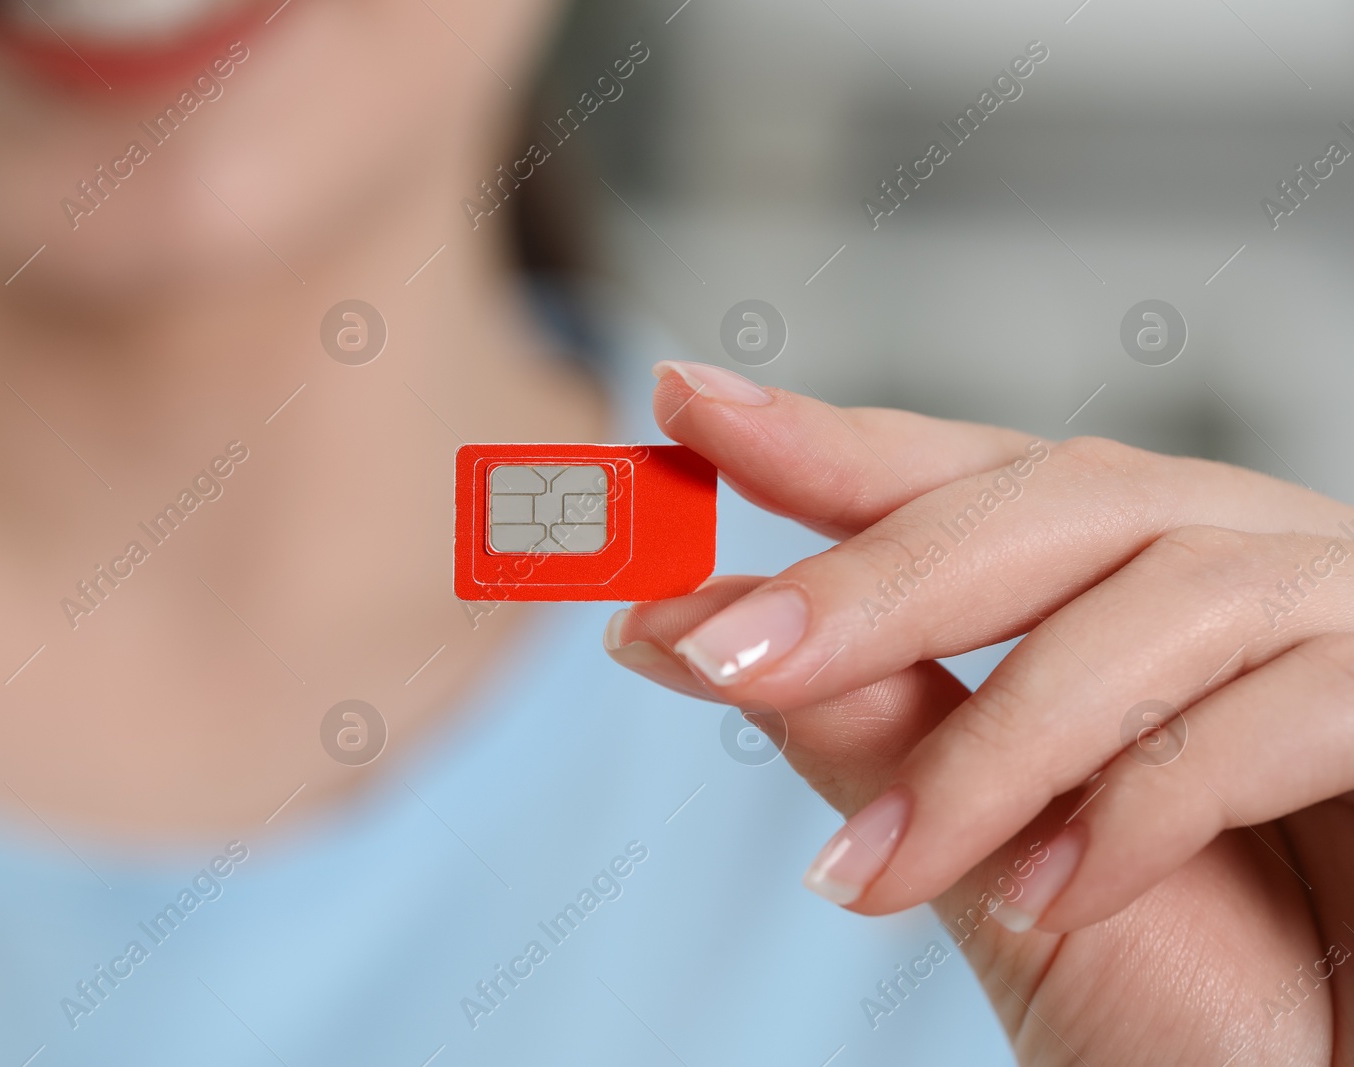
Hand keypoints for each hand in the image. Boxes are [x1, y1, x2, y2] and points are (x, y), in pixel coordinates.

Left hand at [608, 360, 1353, 1065]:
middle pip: (1058, 502)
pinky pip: (1291, 709)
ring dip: (994, 748)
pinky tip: (1051, 899)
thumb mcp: (986, 850)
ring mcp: (1342, 618)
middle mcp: (1235, 563)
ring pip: (1162, 606)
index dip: (829, 437)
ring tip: (871, 876)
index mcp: (1125, 577)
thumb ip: (865, 725)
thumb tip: (692, 629)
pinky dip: (1147, 805)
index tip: (685, 404)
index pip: (967, 477)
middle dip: (877, 580)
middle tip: (722, 654)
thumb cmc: (1178, 976)